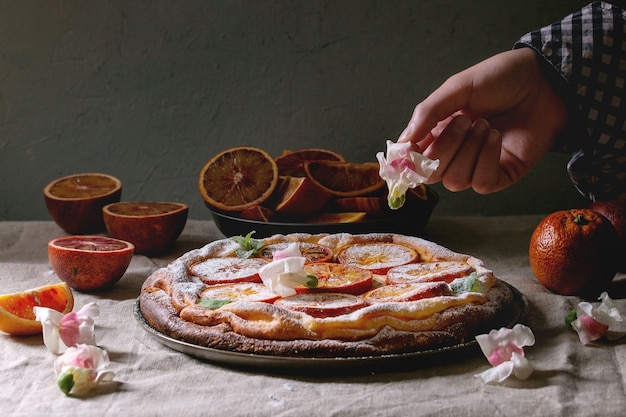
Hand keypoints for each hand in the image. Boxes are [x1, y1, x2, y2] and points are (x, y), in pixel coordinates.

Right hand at [398, 48, 567, 193]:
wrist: (544, 80)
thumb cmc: (500, 79)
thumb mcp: (457, 87)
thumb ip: (428, 112)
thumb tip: (403, 142)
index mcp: (438, 133)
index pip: (413, 160)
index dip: (409, 159)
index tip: (411, 148)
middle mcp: (455, 153)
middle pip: (431, 174)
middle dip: (444, 148)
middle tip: (464, 121)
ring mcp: (477, 165)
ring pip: (455, 180)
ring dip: (468, 151)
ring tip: (485, 124)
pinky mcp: (501, 175)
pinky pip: (481, 183)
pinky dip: (485, 160)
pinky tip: (496, 137)